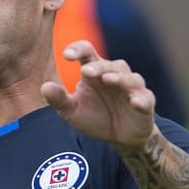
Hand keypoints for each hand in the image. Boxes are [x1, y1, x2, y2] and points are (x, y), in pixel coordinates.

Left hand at [41, 40, 155, 153]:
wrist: (119, 138)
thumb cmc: (96, 118)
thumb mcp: (73, 111)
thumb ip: (59, 100)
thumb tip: (44, 87)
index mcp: (94, 71)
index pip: (87, 52)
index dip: (78, 49)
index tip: (67, 55)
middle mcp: (114, 75)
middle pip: (108, 64)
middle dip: (98, 66)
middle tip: (86, 71)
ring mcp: (131, 88)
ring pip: (128, 77)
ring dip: (119, 78)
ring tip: (108, 80)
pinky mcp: (145, 102)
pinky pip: (144, 98)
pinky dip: (140, 99)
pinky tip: (134, 102)